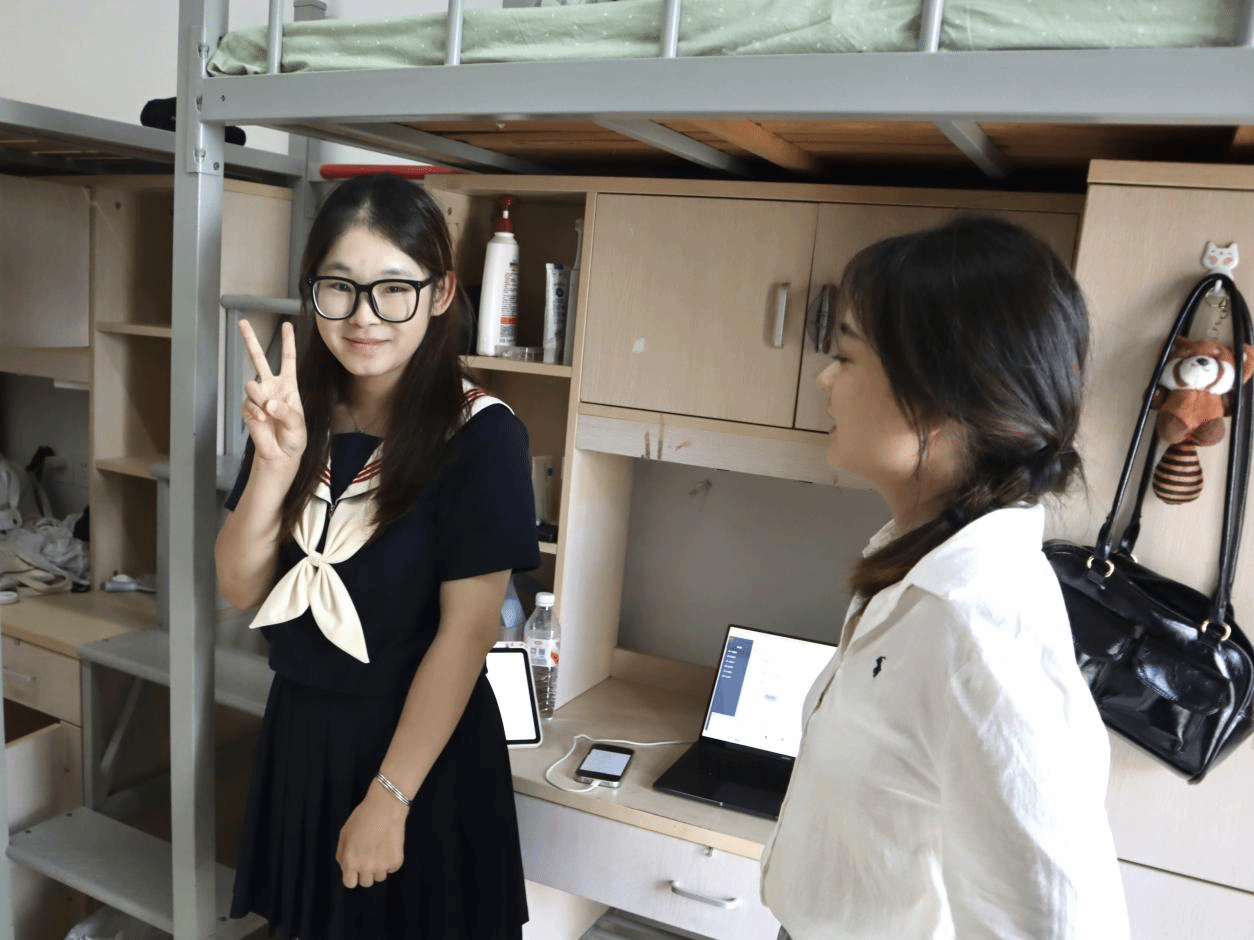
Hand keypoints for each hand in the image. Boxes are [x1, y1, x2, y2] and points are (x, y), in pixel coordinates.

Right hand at [239, 320, 305, 464]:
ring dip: (260, 399)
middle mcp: (271, 386)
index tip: (287, 325)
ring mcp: (258, 396)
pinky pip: (248, 403)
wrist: (280, 454)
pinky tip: (262, 420)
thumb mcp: (298, 424)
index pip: (288, 359)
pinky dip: (255, 412)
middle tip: (242, 322)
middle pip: (259, 358)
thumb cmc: (294, 437)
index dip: (288, 342)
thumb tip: (268, 402)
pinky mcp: (248, 407)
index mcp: (288, 385)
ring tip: (269, 413)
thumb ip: (285, 411)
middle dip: (249, 340)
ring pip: (251, 385)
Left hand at [335, 784, 406, 888]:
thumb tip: (345, 868)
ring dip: (380, 867)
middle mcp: (365, 867)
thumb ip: (342, 854)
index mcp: (350, 861)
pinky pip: (392, 868)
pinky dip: (391, 860)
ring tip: (380, 848)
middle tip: (370, 855)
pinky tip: (389, 845)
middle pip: (366, 882)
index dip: (352, 876)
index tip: (357, 868)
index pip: (349, 883)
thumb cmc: (363, 817)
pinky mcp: (396, 861)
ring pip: (380, 877)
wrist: (385, 806)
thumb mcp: (344, 833)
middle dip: (366, 871)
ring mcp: (382, 865)